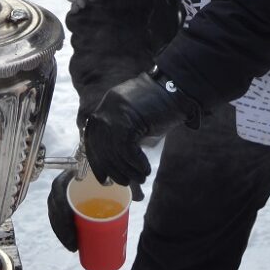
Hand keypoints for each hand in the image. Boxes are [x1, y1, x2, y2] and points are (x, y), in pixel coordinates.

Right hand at [47, 169, 144, 252]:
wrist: (97, 169)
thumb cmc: (106, 171)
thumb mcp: (115, 177)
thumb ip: (127, 184)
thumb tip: (140, 198)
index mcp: (70, 173)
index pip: (58, 189)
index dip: (61, 210)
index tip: (72, 226)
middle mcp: (62, 183)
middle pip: (54, 206)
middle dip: (62, 228)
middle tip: (74, 244)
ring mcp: (61, 194)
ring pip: (55, 214)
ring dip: (61, 232)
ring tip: (73, 246)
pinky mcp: (63, 204)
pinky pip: (58, 218)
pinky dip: (63, 232)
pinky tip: (71, 243)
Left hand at [84, 73, 194, 187]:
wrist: (178, 87)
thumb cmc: (162, 105)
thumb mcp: (137, 118)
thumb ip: (125, 134)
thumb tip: (118, 164)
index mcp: (106, 107)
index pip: (92, 138)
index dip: (97, 160)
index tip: (103, 177)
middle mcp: (106, 109)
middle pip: (101, 147)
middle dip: (112, 169)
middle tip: (125, 182)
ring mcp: (115, 114)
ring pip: (114, 151)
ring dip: (128, 170)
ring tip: (140, 177)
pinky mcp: (128, 120)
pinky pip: (126, 150)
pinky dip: (136, 163)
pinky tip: (145, 169)